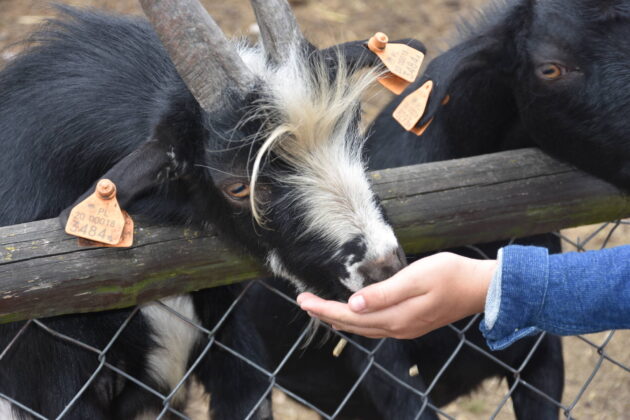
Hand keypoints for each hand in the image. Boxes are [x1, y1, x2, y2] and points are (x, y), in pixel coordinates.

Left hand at [297, 252, 496, 338]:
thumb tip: (353, 305)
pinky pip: (375, 327)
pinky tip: (352, 315)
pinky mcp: (411, 323)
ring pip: (363, 328)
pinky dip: (357, 322)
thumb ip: (384, 293)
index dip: (324, 308)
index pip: (349, 315)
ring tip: (320, 310)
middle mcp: (397, 327)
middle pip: (352, 324)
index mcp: (394, 317)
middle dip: (325, 314)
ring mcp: (405, 328)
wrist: (481, 288)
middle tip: (303, 301)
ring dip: (340, 319)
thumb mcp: (416, 278)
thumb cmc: (450, 275)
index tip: (302, 300)